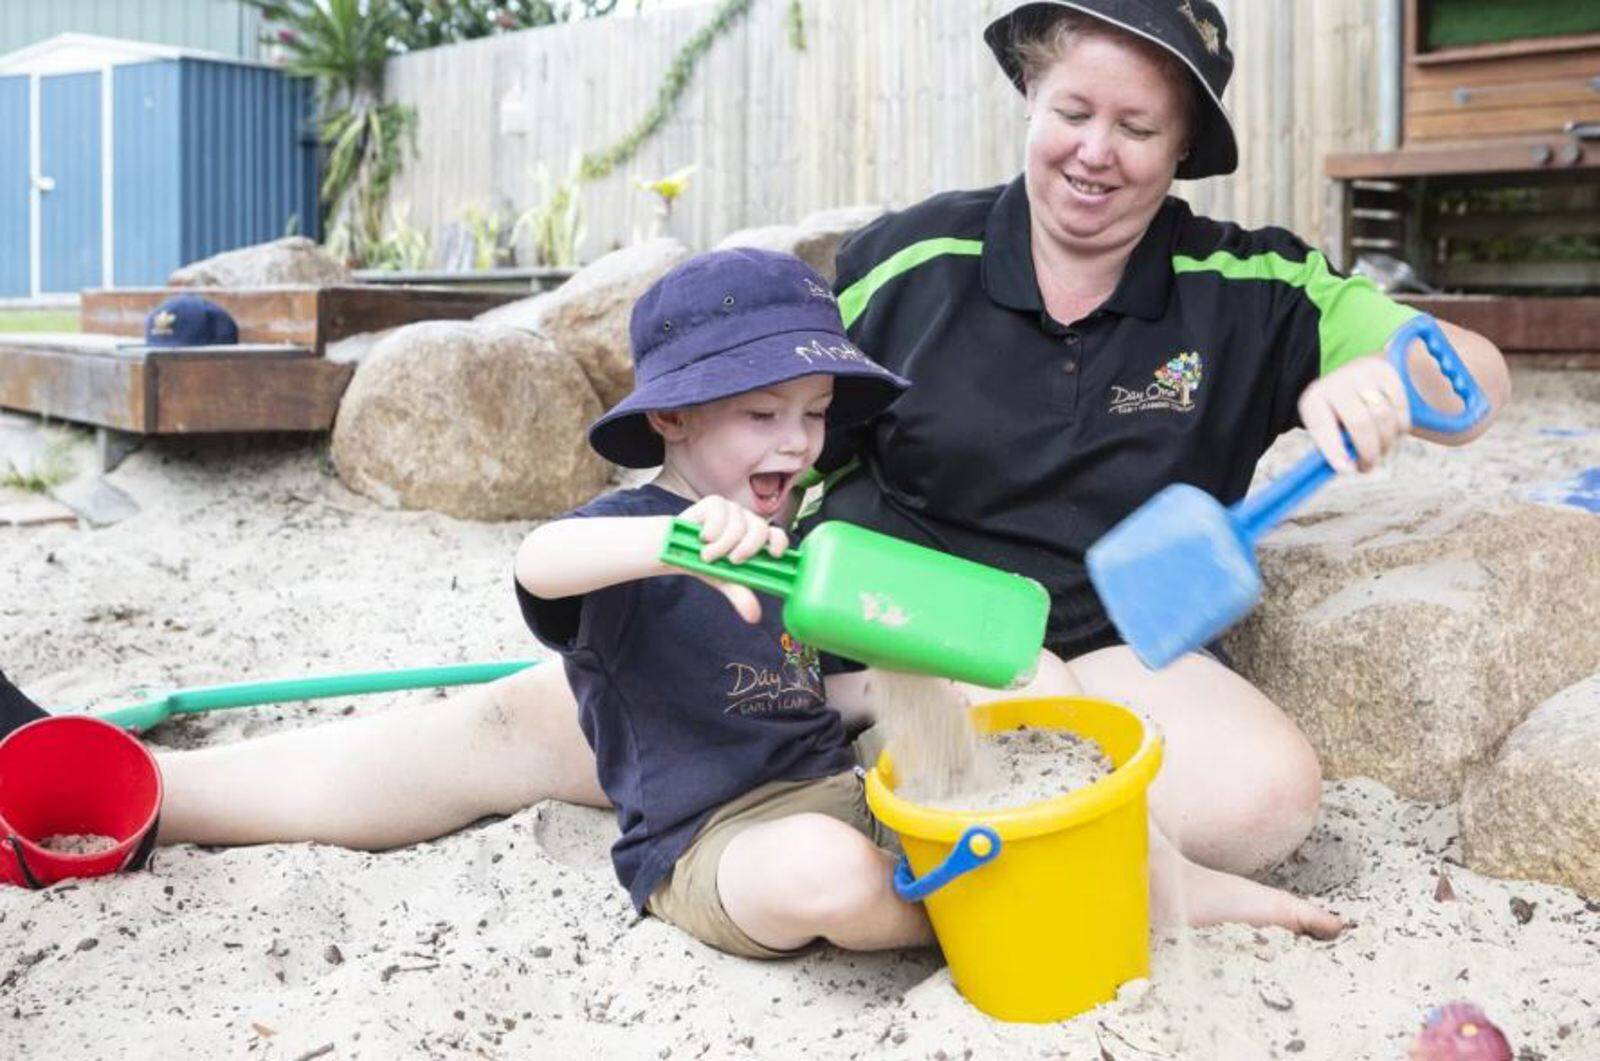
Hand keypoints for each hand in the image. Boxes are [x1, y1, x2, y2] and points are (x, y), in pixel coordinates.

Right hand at [676, 496, 789, 623]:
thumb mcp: (724, 580)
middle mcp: (747, 521)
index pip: (777, 535)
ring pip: (738, 525)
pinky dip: (711, 530)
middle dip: (747, 548)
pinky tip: (703, 537)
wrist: (676, 549)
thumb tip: (754, 616)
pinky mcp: (715, 502)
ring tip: (707, 555)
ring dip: (722, 545)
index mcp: (756, 538)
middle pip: (760, 529)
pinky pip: (720, 514)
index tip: (774, 555)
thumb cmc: (706, 562)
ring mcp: (732, 510)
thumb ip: (741, 594)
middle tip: (731, 561)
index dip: (779, 542)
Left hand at [1296, 355, 1410, 473]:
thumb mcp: (1328, 428)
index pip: (1321, 426)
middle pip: (1359, 422)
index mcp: (1314, 399)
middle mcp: (1337, 382)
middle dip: (1368, 452)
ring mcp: (1363, 374)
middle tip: (1369, 467)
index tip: (1345, 469)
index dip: (1334, 449)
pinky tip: (1392, 437)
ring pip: (1383, 417)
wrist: (1353, 377)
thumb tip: (1347, 467)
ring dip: (1386, 443)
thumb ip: (1335, 447)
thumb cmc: (1337, 413)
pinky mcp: (1387, 374)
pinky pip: (1400, 409)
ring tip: (1381, 454)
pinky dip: (1400, 429)